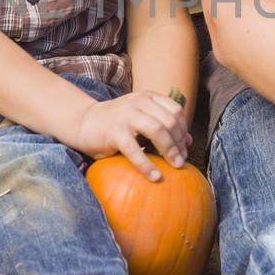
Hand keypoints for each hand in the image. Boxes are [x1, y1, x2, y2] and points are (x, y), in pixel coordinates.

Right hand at [75, 91, 191, 181]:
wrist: (85, 122)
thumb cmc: (117, 124)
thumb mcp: (143, 119)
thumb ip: (164, 126)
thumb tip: (189, 141)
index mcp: (148, 97)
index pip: (176, 111)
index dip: (184, 130)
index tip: (185, 148)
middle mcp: (139, 103)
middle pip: (169, 121)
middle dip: (179, 143)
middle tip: (181, 160)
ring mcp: (126, 116)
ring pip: (157, 130)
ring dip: (169, 150)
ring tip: (175, 165)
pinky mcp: (114, 132)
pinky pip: (135, 150)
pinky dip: (147, 165)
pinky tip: (155, 177)